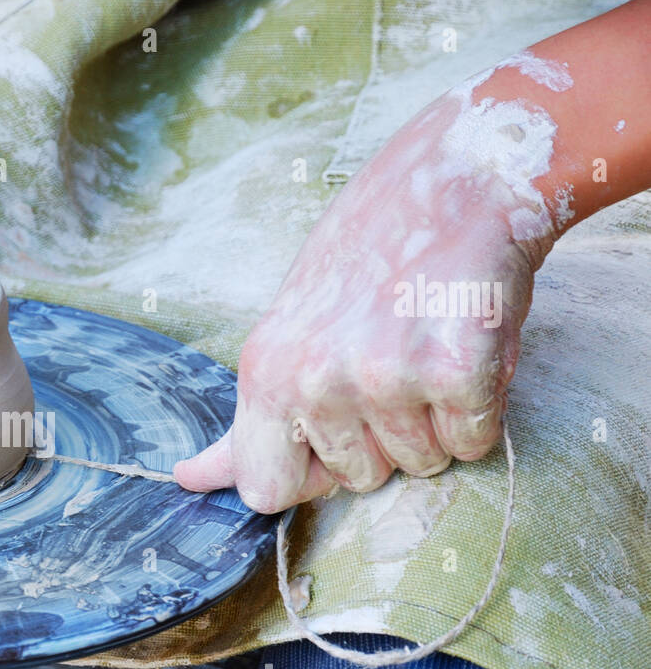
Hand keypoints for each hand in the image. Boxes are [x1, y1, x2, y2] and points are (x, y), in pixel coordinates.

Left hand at [174, 86, 550, 511]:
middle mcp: (315, 380)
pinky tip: (466, 342)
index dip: (307, 473)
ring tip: (428, 343)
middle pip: (359, 480)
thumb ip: (252, 412)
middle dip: (385, 436)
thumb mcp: (287, 329)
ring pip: (423, 463)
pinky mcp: (455, 372)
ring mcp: (385, 377)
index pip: (265, 490)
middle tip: (393, 356)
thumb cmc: (370, 255)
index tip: (330, 431)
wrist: (460, 178)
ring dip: (436, 420)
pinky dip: (482, 405)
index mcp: (264, 371)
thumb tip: (186, 478)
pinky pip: (474, 440)